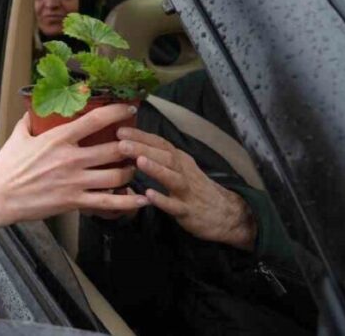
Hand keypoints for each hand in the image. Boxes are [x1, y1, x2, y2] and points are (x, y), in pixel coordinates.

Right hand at [0, 104, 148, 242]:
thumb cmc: (6, 166)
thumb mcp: (18, 136)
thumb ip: (30, 121)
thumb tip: (35, 110)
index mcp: (58, 138)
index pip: (95, 120)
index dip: (117, 111)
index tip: (129, 108)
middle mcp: (71, 158)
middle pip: (114, 149)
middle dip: (131, 145)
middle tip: (137, 143)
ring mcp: (75, 181)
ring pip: (117, 175)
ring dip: (130, 170)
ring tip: (133, 167)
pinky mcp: (75, 201)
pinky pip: (108, 202)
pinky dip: (129, 201)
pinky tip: (143, 199)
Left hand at [118, 126, 256, 250]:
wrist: (224, 213)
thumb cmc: (194, 188)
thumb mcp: (179, 169)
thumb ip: (158, 158)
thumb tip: (130, 146)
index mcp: (179, 160)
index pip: (160, 143)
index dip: (141, 136)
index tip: (120, 130)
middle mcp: (184, 171)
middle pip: (165, 156)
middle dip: (143, 148)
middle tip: (121, 143)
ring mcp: (187, 191)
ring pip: (172, 177)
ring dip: (156, 169)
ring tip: (138, 161)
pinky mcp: (188, 211)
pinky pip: (175, 206)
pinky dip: (163, 200)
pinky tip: (149, 195)